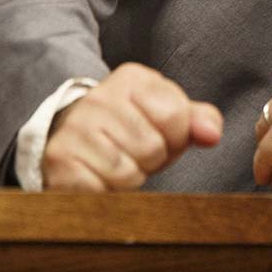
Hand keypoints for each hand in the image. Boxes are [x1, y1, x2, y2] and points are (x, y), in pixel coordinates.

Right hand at [41, 63, 223, 191]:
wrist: (73, 140)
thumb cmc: (130, 130)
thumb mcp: (167, 118)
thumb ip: (198, 120)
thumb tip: (212, 134)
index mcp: (132, 78)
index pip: (176, 116)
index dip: (175, 138)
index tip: (158, 135)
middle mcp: (99, 97)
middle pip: (152, 147)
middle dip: (151, 160)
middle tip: (134, 154)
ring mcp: (75, 128)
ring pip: (128, 172)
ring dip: (129, 179)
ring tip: (116, 165)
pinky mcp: (59, 160)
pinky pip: (101, 189)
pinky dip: (106, 194)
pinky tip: (98, 178)